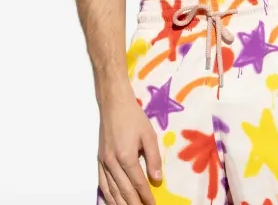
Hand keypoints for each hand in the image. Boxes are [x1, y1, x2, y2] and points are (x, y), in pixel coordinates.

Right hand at [97, 88, 161, 204]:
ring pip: (111, 190)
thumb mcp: (149, 135)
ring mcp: (104, 162)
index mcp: (126, 157)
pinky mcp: (99, 159)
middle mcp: (112, 163)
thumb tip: (157, 179)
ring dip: (120, 203)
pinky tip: (112, 201)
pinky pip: (102, 183)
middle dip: (133, 204)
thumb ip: (153, 158)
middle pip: (123, 190)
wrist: (114, 104)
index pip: (137, 183)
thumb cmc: (134, 117)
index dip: (146, 196)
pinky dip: (108, 195)